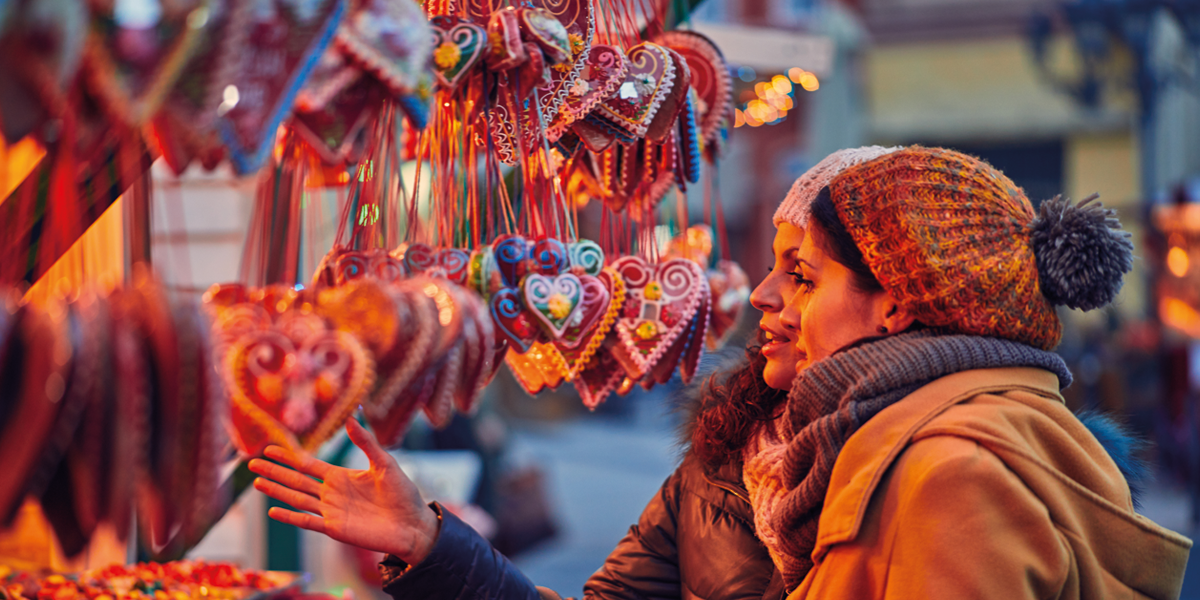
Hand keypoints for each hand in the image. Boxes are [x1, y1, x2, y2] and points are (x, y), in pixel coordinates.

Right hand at [248, 419, 440, 564]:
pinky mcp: (335, 529)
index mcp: (341, 477)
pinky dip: (290, 517)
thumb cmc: (403, 494)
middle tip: (252, 463)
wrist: (412, 524)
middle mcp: (332, 493)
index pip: (308, 465)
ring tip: (257, 482)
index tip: (270, 447)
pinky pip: (307, 522)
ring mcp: (331, 512)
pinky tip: (273, 511)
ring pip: (297, 499)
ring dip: (277, 491)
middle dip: (275, 471)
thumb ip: (366, 443)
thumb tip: (351, 418)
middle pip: (296, 480)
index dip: (289, 456)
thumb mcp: (385, 463)